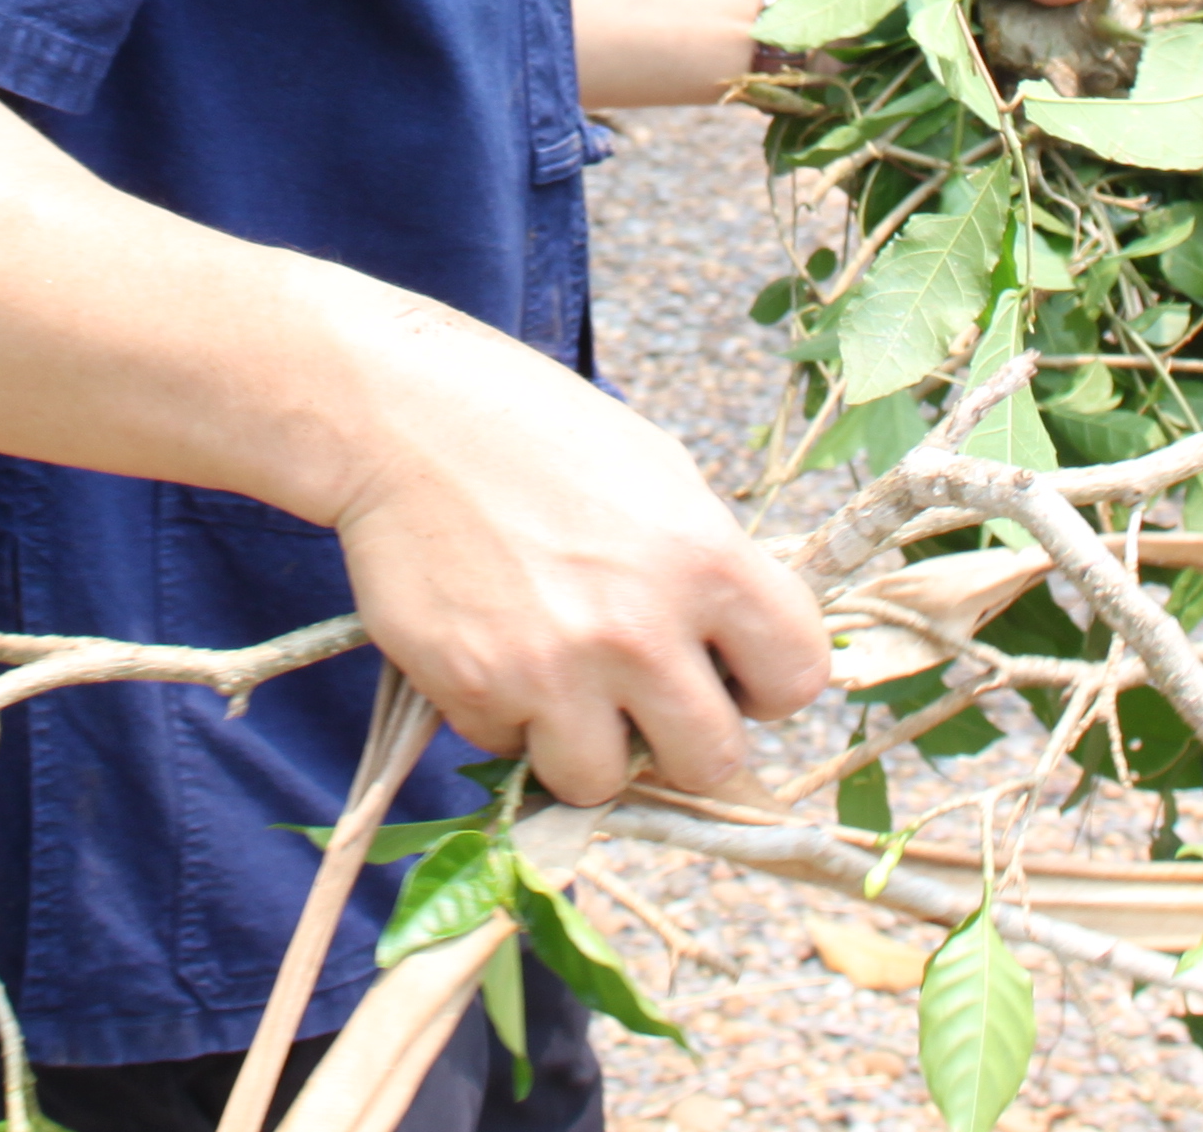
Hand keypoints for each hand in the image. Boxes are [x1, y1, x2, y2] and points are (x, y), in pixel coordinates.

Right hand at [323, 312, 828, 805]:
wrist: (405, 420)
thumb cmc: (541, 436)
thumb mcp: (661, 476)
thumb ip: (708, 571)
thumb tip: (739, 658)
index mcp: (707, 558)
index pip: (797, 678)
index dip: (765, 683)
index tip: (730, 672)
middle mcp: (641, 627)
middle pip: (712, 761)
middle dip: (682, 738)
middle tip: (646, 698)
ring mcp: (556, 669)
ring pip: (605, 783)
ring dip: (589, 747)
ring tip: (565, 683)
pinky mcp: (477, 691)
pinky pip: (512, 752)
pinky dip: (507, 718)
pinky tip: (495, 650)